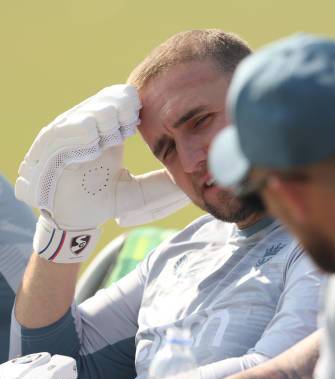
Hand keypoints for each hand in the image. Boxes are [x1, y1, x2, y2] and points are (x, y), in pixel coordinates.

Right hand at [16, 85, 188, 262]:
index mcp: (108, 131)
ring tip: (114, 134)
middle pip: (106, 100)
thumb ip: (160, 184)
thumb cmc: (102, 201)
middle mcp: (85, 127)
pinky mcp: (45, 147)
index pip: (122, 101)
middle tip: (131, 122)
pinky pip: (62, 131)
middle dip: (121, 108)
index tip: (143, 119)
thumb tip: (189, 183)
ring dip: (103, 119)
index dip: (134, 105)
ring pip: (87, 112)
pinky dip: (80, 133)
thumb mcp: (136, 193)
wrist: (72, 222)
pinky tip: (94, 143)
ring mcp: (64, 135)